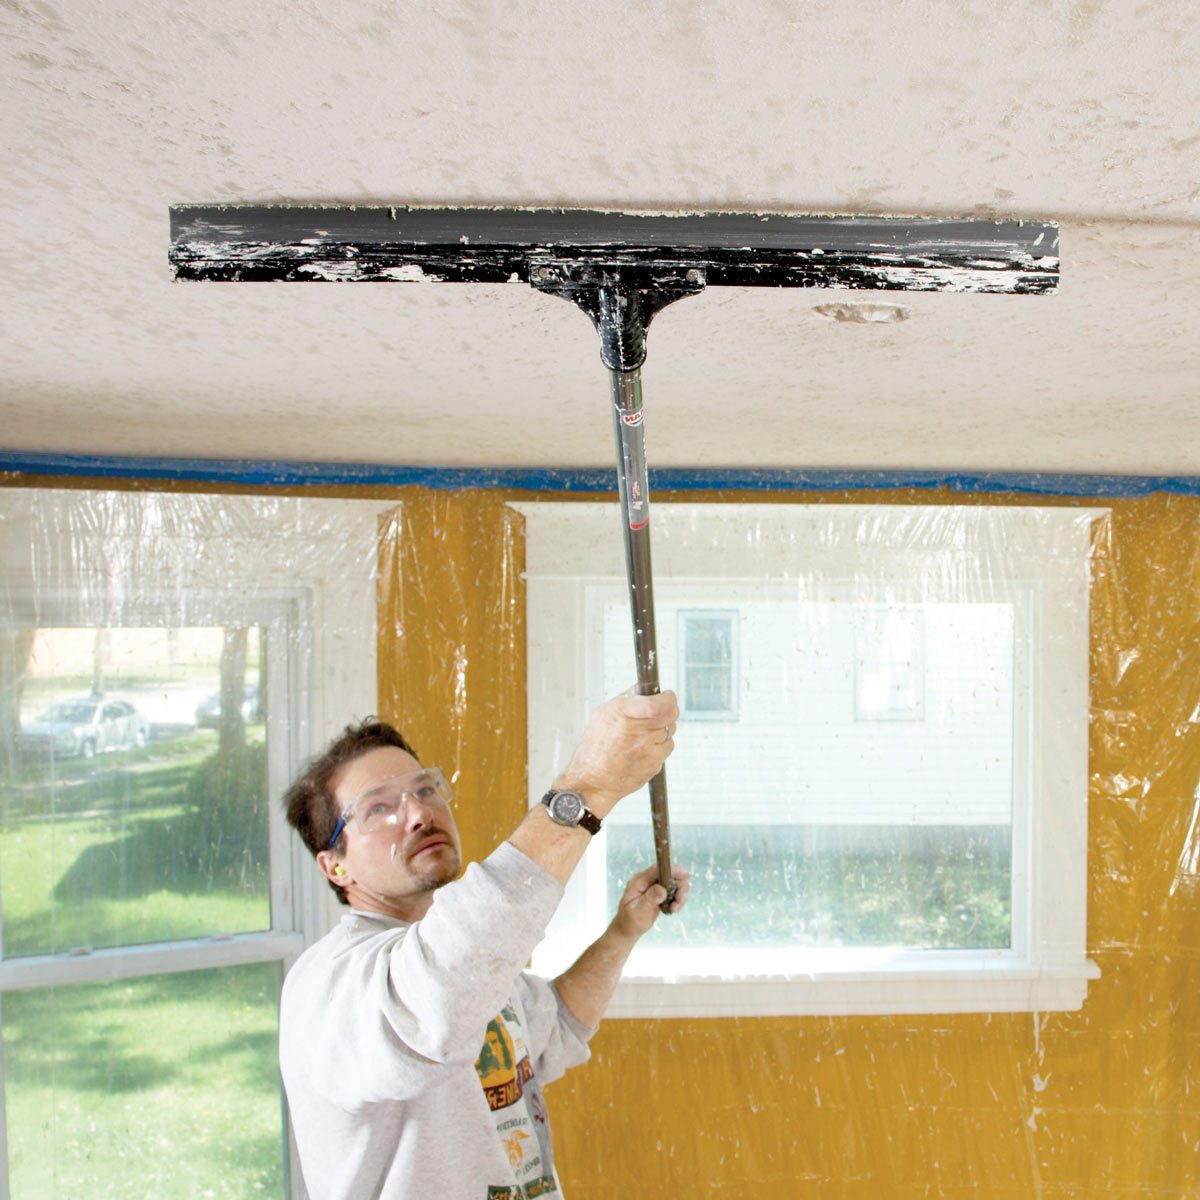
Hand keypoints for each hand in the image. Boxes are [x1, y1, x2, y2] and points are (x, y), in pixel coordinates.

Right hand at [555, 689, 678, 817]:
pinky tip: (643, 748)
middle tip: (659, 711)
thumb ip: (627, 698)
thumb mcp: (603, 713)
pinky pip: (666, 749)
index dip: (668, 698)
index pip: (659, 703)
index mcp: (623, 714)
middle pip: (670, 715)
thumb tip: (645, 688)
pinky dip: (659, 746)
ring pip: (671, 731)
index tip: (667, 695)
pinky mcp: (654, 765)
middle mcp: (637, 732)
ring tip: (644, 734)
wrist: (592, 781)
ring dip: (663, 729)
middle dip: (668, 710)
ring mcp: (647, 750)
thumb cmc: (595, 747)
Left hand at [611, 865, 691, 940]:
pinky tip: (673, 910)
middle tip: (679, 901)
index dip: (673, 870)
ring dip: (680, 895)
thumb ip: (650, 899)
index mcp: (639, 881)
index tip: (685, 876)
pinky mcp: (659, 894)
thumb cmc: (629, 921)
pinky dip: (677, 900)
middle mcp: (647, 881)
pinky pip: (674, 892)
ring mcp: (654, 887)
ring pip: (674, 884)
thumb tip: (662, 889)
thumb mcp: (638, 912)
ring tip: (675, 909)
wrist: (627, 929)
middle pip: (669, 875)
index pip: (657, 869)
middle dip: (679, 887)